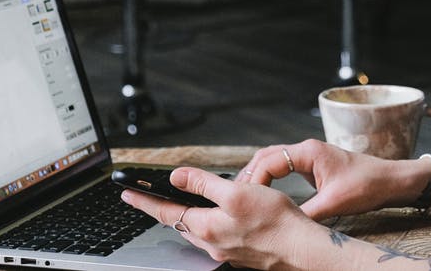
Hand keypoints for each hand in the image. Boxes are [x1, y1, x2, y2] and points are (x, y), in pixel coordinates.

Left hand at [121, 167, 318, 269]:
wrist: (302, 249)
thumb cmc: (275, 222)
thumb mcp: (236, 192)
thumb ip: (203, 184)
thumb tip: (177, 177)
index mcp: (206, 227)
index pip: (165, 212)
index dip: (145, 201)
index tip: (128, 193)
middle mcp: (212, 244)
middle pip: (179, 223)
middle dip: (163, 210)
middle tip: (148, 198)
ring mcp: (226, 251)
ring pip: (197, 231)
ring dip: (186, 217)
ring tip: (178, 205)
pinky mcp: (240, 253)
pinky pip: (215, 236)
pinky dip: (208, 224)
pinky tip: (217, 218)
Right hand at [237, 139, 418, 219]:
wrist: (391, 180)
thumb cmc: (368, 186)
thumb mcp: (334, 204)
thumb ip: (306, 213)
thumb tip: (283, 226)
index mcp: (309, 151)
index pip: (268, 161)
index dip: (253, 181)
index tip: (246, 199)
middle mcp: (306, 149)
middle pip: (265, 157)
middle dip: (248, 176)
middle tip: (235, 197)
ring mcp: (310, 155)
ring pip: (273, 160)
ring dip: (258, 176)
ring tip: (245, 197)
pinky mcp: (314, 165)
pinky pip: (284, 167)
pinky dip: (270, 178)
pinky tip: (265, 194)